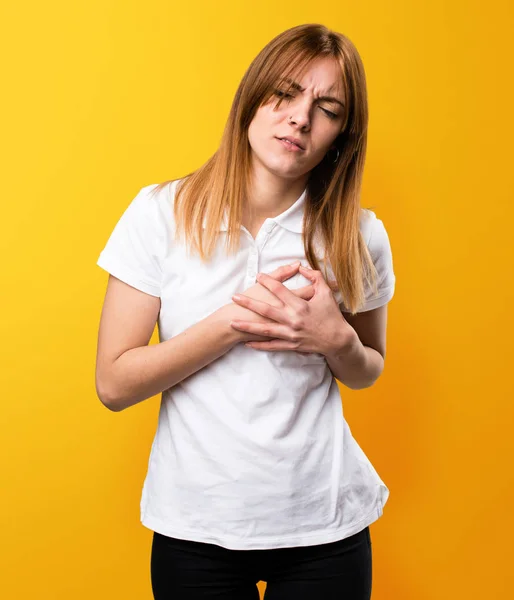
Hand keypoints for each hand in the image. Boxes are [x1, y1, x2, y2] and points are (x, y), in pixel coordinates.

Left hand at [230, 264, 354, 354]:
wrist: (338, 340)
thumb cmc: (331, 315)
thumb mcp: (325, 292)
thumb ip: (314, 277)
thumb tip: (302, 267)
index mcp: (300, 306)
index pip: (280, 291)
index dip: (268, 282)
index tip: (258, 276)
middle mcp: (293, 320)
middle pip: (266, 310)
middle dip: (249, 303)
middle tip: (235, 297)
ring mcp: (291, 334)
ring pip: (265, 330)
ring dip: (248, 326)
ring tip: (233, 322)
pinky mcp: (291, 345)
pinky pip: (272, 345)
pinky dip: (259, 345)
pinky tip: (247, 342)